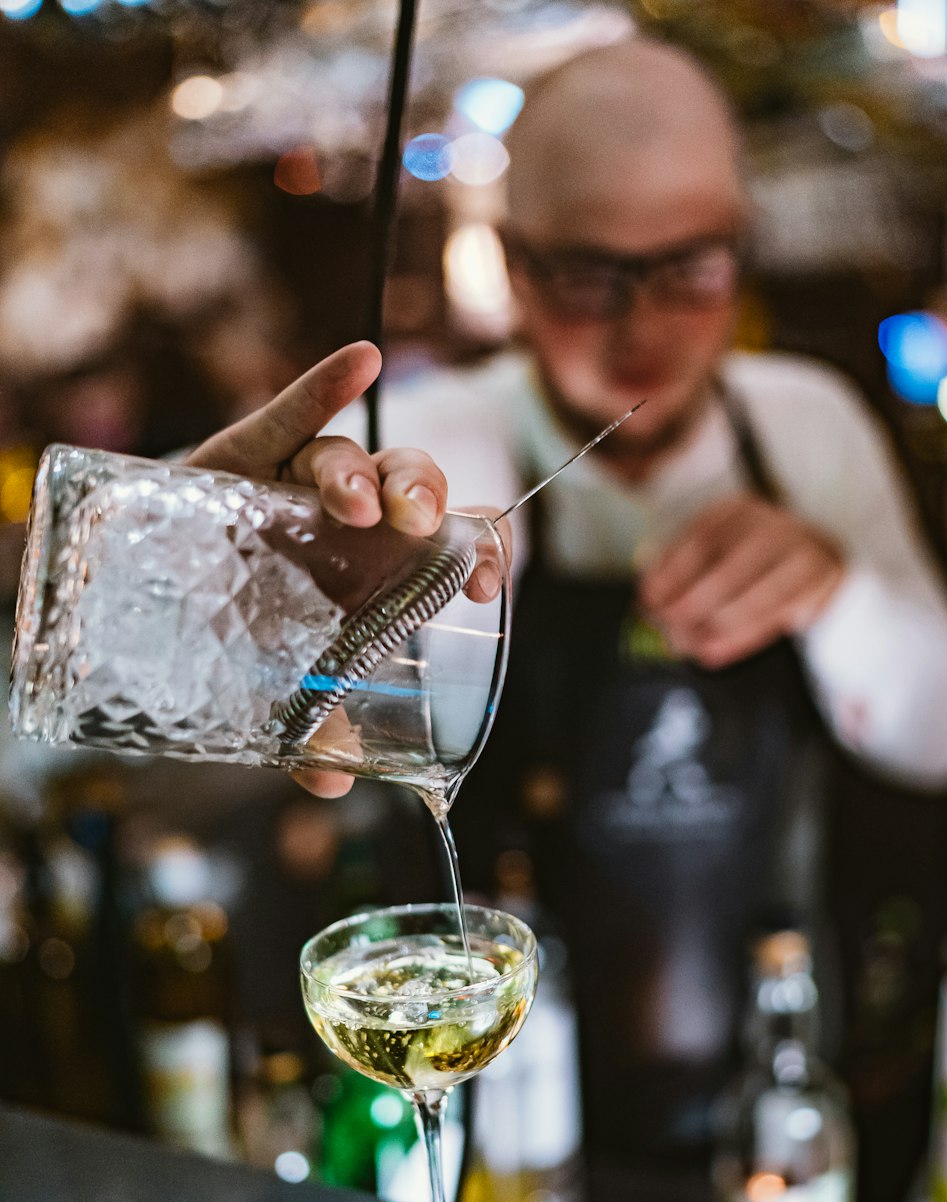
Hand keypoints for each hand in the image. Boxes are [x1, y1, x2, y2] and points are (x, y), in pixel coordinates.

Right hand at [188, 342, 503, 799]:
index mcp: (375, 562)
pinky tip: (364, 358)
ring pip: (347, 456)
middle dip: (423, 499)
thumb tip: (338, 789)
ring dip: (362, 471)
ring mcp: (296, 481)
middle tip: (424, 528)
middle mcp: (347, 516)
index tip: (486, 580)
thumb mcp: (278, 680)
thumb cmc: (238, 625)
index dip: (474, 552)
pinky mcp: (242, 454)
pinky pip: (287, 415)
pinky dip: (325, 385)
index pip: (444, 544)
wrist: (150, 587)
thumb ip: (312, 728)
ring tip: (361, 504)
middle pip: (404, 486)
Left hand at [638, 493, 844, 668]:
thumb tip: (651, 598)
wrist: (817, 559)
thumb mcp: (717, 550)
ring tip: (688, 645)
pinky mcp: (814, 584)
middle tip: (668, 627)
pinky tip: (711, 653)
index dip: (670, 573)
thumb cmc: (752, 560)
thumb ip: (683, 568)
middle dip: (692, 606)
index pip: (700, 540)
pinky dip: (738, 641)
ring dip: (714, 629)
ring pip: (752, 600)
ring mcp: (798, 554)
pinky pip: (771, 619)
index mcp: (739, 511)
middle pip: (727, 571)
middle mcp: (771, 527)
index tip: (648, 599)